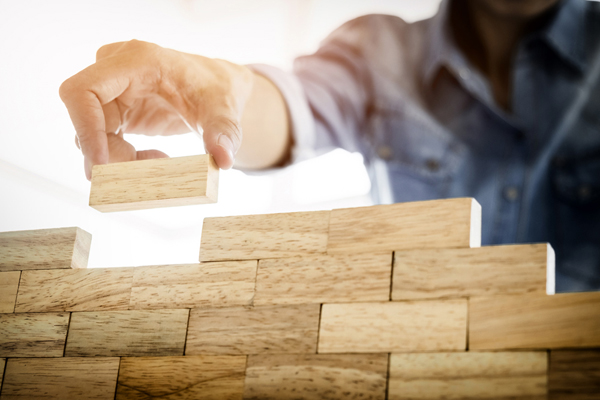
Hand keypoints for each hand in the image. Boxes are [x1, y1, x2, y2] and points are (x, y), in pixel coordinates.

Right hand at [59, 40, 253, 179]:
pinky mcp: (114, 108)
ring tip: (159, 160)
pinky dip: (122, 156)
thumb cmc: (218, 91)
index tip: (101, 164)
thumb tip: (222, 159)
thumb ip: (224, 133)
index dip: (85, 128)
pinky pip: (102, 139)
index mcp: (138, 60)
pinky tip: (153, 157)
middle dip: (107, 151)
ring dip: (119, 157)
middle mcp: (116, 69)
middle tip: (142, 171)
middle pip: (85, 117)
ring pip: (92, 133)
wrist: (218, 89)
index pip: (84, 90)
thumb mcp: (225, 112)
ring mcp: (112, 88)